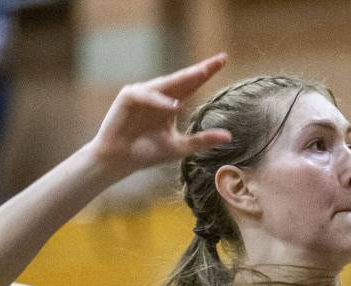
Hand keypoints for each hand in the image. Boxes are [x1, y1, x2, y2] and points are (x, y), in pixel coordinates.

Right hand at [88, 54, 231, 177]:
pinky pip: (146, 95)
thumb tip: (229, 136)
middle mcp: (159, 94)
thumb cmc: (149, 152)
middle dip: (201, 69)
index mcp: (172, 103)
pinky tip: (175, 106)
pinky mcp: (128, 97)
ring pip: (166, 84)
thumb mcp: (181, 147)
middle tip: (221, 59)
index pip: (193, 84)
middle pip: (183, 78)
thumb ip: (203, 140)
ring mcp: (143, 93)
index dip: (207, 72)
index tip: (225, 60)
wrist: (121, 160)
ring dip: (184, 78)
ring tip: (203, 73)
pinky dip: (160, 101)